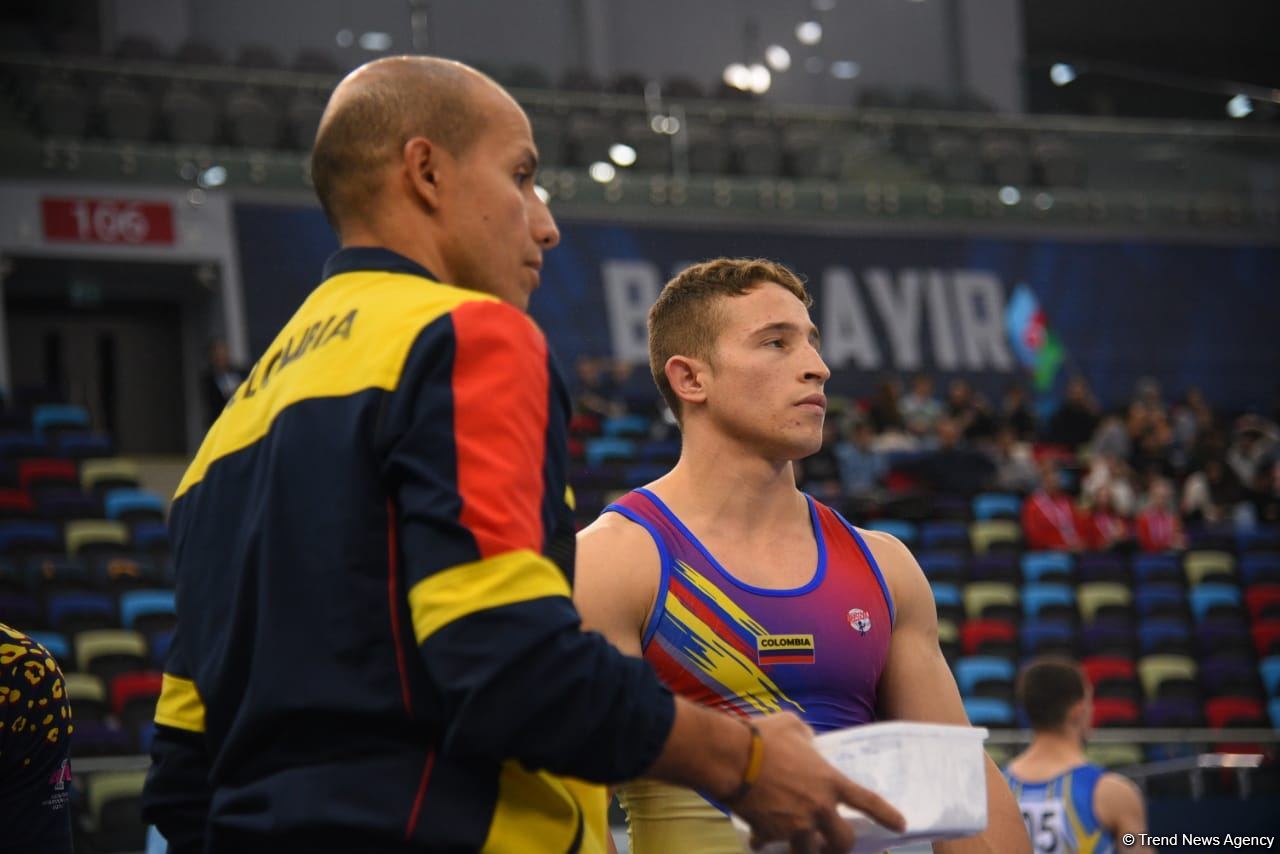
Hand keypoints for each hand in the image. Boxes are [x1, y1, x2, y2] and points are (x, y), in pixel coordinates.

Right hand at [730, 713, 905, 853]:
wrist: (733, 757)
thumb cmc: (763, 737)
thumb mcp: (792, 725)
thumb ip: (806, 737)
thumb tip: (807, 743)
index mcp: (829, 781)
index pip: (868, 802)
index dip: (887, 815)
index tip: (901, 826)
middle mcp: (818, 807)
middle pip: (843, 841)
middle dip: (840, 847)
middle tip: (832, 845)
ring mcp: (795, 824)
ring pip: (808, 851)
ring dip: (801, 849)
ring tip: (793, 846)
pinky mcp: (770, 834)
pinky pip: (768, 844)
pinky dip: (763, 842)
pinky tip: (756, 839)